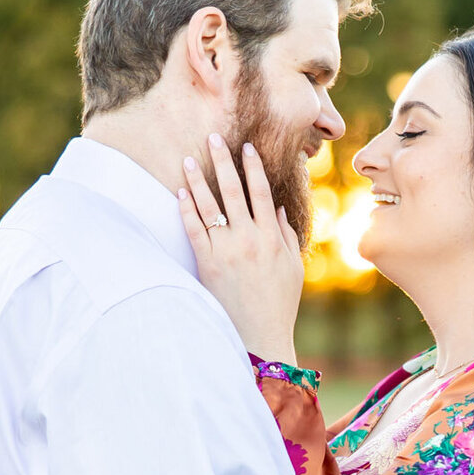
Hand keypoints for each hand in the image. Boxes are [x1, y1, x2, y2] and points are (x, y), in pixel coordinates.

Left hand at [178, 135, 304, 362]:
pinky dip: (187, 209)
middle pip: (233, 191)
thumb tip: (277, 207)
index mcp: (271, 238)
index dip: (254, 168)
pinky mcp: (207, 264)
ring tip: (188, 158)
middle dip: (223, 162)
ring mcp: (226, 251)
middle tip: (213, 138)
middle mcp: (248, 240)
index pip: (261, 193)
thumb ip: (285, 234)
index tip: (246, 147)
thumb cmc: (279, 304)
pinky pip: (194, 230)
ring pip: (209, 206)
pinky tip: (181, 193)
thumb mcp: (292, 268)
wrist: (260, 336)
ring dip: (198, 179)